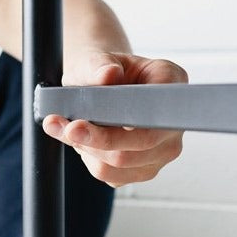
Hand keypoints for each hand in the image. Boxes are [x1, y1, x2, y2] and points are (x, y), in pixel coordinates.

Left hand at [42, 51, 187, 187]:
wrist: (98, 85)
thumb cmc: (100, 70)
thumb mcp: (93, 60)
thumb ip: (98, 64)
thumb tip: (108, 74)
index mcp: (170, 81)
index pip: (152, 114)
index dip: (119, 126)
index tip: (80, 125)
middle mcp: (173, 120)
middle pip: (138, 145)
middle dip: (93, 140)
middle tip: (63, 128)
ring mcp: (163, 149)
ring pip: (121, 165)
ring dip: (86, 150)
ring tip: (66, 129)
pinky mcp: (145, 169)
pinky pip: (114, 177)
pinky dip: (90, 160)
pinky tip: (83, 141)